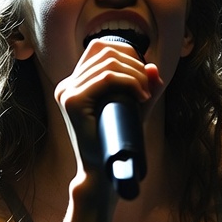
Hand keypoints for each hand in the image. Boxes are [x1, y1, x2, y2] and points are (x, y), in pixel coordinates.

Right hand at [54, 38, 162, 177]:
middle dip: (134, 63)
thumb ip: (145, 88)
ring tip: (146, 94)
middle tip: (148, 87)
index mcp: (75, 84)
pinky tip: (141, 96)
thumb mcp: (134, 109)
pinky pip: (105, 78)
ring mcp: (67, 92)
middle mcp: (67, 85)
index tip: (143, 74)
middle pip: (104, 51)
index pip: (99, 48)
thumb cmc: (116, 141)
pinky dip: (129, 82)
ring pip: (107, 63)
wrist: (101, 172)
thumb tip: (154, 67)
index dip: (126, 52)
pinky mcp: (72, 102)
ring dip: (135, 74)